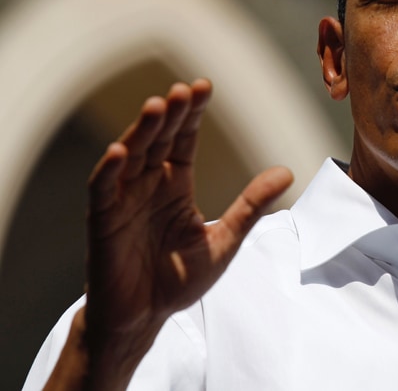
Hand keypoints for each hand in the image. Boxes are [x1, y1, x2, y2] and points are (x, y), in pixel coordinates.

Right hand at [76, 78, 291, 387]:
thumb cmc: (179, 278)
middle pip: (158, 140)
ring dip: (141, 131)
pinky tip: (119, 152)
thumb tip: (287, 172)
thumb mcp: (225, 240)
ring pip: (131, 156)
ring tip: (157, 106)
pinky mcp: (102, 221)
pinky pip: (102, 191)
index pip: (183, 140)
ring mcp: (123, 200)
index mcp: (175, 184)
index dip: (192, 114)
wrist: (144, 318)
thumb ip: (251, 206)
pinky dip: (108, 171)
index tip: (203, 86)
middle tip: (183, 90)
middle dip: (170, 114)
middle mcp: (148, 184)